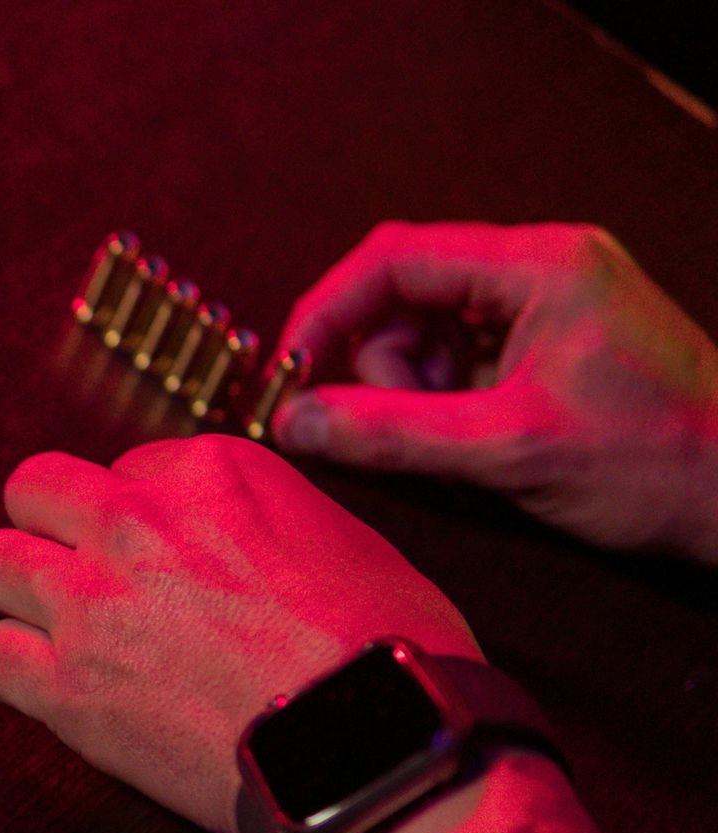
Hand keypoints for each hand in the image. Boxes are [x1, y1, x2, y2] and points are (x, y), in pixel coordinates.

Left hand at [0, 437, 478, 832]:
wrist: (372, 746)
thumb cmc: (386, 653)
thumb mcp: (348, 539)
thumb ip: (270, 520)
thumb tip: (243, 544)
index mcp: (209, 473)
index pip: (125, 467)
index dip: (133, 513)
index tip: (151, 553)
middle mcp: (135, 522)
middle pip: (32, 489)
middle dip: (47, 526)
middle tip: (70, 568)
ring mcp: (90, 601)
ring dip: (15, 590)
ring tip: (45, 623)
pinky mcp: (67, 686)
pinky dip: (14, 669)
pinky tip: (48, 684)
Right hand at [275, 221, 717, 563]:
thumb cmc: (653, 464)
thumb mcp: (505, 451)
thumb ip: (389, 433)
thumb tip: (294, 422)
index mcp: (540, 263)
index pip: (395, 258)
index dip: (327, 312)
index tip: (288, 370)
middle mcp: (543, 266)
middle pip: (406, 292)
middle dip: (378, 362)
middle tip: (388, 425)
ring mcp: (550, 304)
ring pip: (429, 329)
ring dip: (412, 388)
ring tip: (455, 441)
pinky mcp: (552, 344)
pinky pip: (462, 357)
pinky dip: (444, 400)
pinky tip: (474, 440)